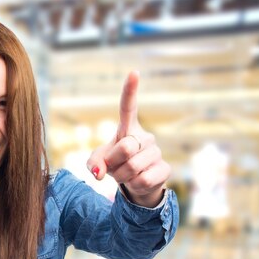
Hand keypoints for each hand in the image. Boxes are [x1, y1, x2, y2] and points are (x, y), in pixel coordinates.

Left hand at [86, 71, 169, 207]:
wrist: (135, 183)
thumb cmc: (115, 165)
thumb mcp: (98, 162)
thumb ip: (93, 163)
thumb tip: (98, 173)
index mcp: (127, 128)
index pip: (128, 107)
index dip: (130, 91)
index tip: (134, 72)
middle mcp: (145, 136)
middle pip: (124, 148)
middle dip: (113, 164)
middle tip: (114, 168)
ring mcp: (157, 152)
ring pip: (132, 168)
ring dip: (121, 177)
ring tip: (125, 175)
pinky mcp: (165, 168)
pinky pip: (142, 180)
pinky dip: (133, 185)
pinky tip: (137, 181)